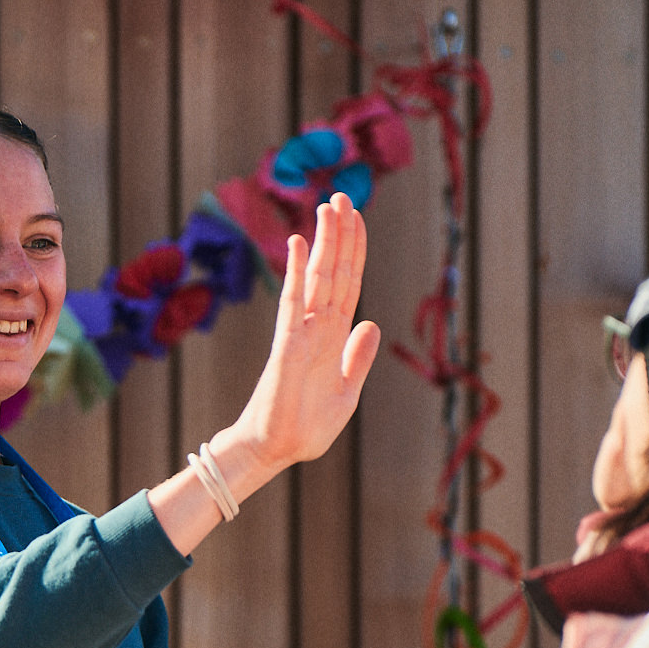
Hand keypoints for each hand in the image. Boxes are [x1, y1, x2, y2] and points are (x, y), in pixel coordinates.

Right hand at [144, 198, 379, 558]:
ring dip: (324, 242)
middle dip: (341, 235)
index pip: (349, 285)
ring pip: (317, 278)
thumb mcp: (347, 392)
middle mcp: (318, 328)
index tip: (358, 218)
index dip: (355, 251)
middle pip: (334, 272)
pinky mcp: (287, 346)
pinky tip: (301, 243)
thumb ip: (358, 357)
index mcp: (335, 338)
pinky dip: (299, 273)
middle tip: (343, 196)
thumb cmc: (306, 427)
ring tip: (328, 206)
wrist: (277, 451)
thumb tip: (371, 322)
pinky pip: (294, 302)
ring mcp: (301, 333)